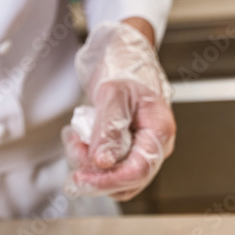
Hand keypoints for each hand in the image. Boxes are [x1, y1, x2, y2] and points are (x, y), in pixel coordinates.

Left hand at [62, 19, 175, 201]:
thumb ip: (110, 129)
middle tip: (75, 148)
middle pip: (126, 181)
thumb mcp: (114, 93)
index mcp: (159, 131)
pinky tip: (78, 137)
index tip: (82, 179)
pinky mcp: (124, 147)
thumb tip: (104, 162)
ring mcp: (139, 147)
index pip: (138, 171)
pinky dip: (86, 157)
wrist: (122, 53)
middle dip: (95, 172)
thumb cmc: (125, 66)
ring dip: (87, 164)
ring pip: (113, 176)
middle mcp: (153, 144)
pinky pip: (105, 165)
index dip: (109, 180)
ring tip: (76, 138)